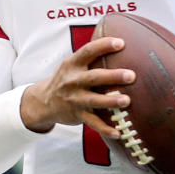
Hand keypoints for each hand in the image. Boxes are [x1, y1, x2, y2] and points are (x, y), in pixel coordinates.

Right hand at [21, 37, 135, 136]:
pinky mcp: (77, 115)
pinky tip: (119, 132)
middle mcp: (73, 81)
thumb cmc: (67, 79)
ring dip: (111, 101)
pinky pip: (93, 123)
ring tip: (127, 101)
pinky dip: (106, 128)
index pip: (88, 51)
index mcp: (73, 64)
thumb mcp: (73, 64)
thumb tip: (123, 41)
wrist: (43, 102)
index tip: (121, 43)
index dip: (104, 46)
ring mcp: (74, 99)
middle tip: (132, 75)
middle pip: (94, 77)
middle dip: (113, 76)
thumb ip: (92, 56)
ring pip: (94, 100)